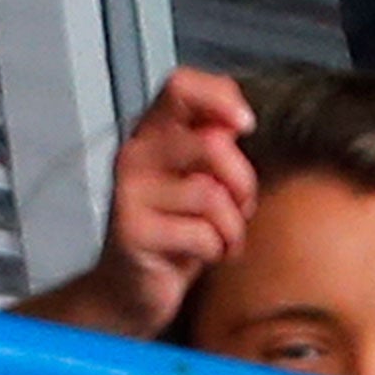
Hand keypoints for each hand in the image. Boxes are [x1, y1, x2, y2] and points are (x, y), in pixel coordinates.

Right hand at [87, 67, 255, 336]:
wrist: (131, 289)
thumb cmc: (176, 226)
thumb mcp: (200, 177)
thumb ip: (216, 142)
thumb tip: (237, 118)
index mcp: (153, 132)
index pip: (180, 85)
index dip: (220, 97)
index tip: (245, 125)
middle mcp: (135, 156)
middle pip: (211, 144)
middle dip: (242, 181)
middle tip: (240, 204)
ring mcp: (128, 194)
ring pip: (211, 193)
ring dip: (232, 223)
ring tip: (224, 235)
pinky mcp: (132, 234)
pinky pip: (202, 234)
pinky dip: (218, 248)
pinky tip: (207, 254)